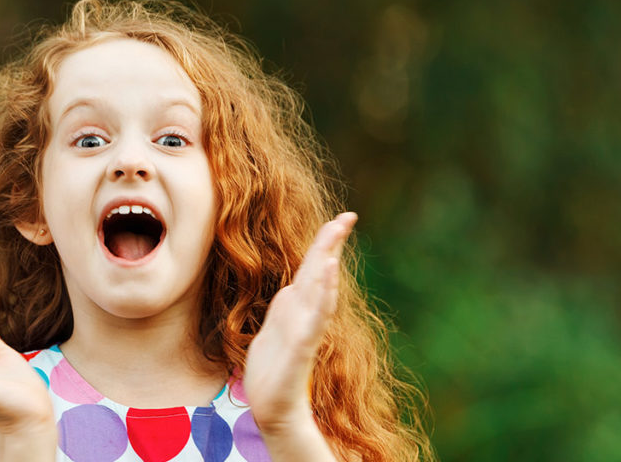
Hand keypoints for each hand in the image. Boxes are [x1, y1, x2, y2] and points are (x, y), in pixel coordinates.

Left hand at [244, 213, 356, 439]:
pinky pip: (314, 318)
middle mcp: (305, 313)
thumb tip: (294, 286)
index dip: (326, 241)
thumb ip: (286, 306)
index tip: (341, 217)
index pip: (313, 266)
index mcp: (296, 306)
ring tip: (335, 236)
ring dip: (328, 264)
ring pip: (320, 290)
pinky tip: (328, 275)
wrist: (273, 405)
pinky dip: (323, 295)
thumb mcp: (275, 326)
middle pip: (320, 271)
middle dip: (332, 242)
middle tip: (348, 215)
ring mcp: (306, 328)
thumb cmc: (274, 367)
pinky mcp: (302, 347)